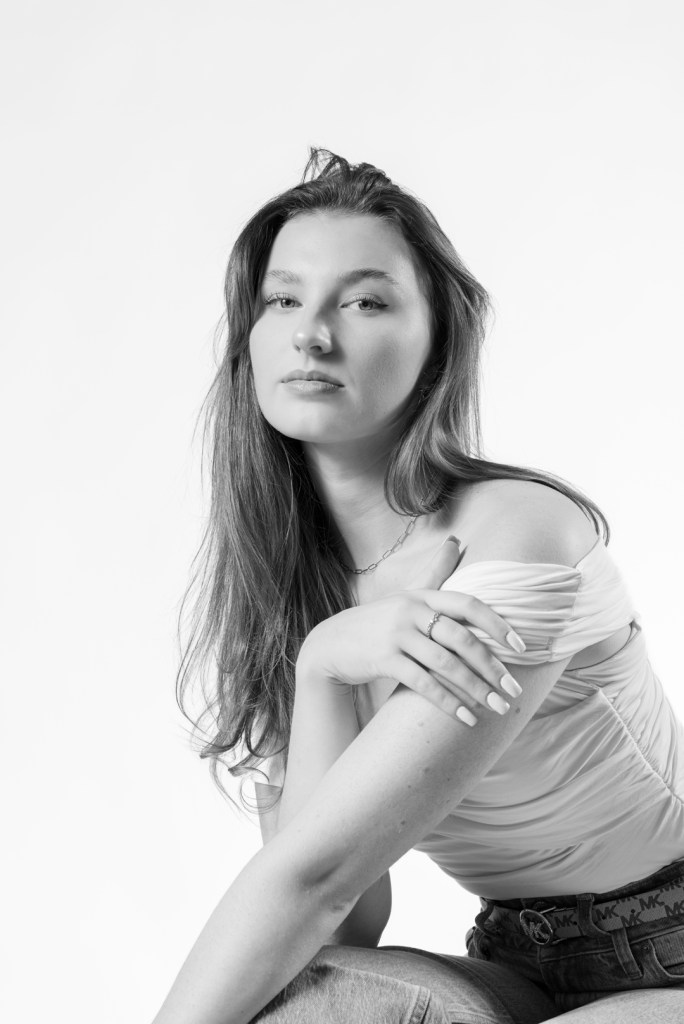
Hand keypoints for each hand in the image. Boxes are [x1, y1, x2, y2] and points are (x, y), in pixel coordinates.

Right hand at [297, 536, 525, 725]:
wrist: (330, 643)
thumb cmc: (377, 620)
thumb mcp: (405, 594)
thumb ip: (434, 572)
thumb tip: (456, 540)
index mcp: (422, 596)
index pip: (468, 604)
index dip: (498, 624)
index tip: (521, 647)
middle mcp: (411, 611)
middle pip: (462, 638)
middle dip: (492, 666)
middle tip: (513, 691)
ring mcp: (396, 635)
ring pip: (446, 663)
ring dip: (476, 689)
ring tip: (496, 708)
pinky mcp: (383, 660)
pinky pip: (422, 683)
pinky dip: (447, 702)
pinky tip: (465, 718)